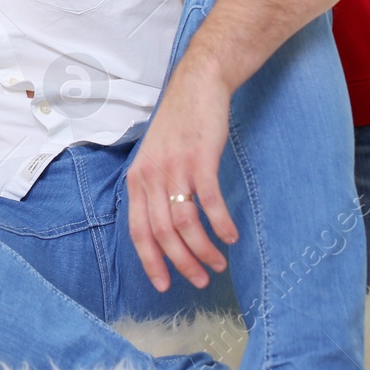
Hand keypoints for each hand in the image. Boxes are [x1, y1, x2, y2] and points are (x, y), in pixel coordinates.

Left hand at [126, 61, 238, 291]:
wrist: (198, 85)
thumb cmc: (179, 126)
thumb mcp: (155, 157)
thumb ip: (155, 189)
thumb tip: (164, 229)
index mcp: (137, 178)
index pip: (138, 230)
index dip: (151, 261)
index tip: (163, 285)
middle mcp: (151, 176)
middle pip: (163, 233)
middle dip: (182, 263)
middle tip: (200, 280)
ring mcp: (175, 167)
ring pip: (185, 223)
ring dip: (203, 249)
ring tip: (219, 263)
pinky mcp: (200, 159)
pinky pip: (209, 202)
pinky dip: (221, 224)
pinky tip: (232, 237)